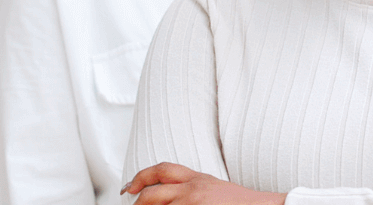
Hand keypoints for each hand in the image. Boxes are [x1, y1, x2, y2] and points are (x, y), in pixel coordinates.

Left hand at [124, 163, 284, 204]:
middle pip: (154, 192)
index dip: (141, 177)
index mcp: (197, 179)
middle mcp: (193, 189)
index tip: (129, 187)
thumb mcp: (214, 188)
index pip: (162, 170)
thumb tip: (172, 196)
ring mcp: (194, 203)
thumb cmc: (242, 203)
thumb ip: (193, 188)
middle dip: (138, 202)